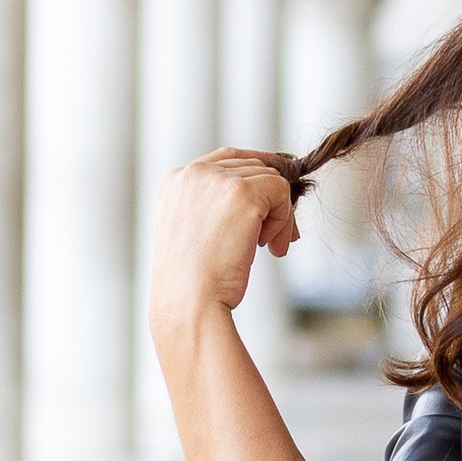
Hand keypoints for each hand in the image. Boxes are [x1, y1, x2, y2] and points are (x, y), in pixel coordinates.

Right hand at [150, 149, 300, 336]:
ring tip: (268, 247)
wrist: (189, 302)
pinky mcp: (243, 193)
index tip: (274, 193)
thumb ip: (218, 204)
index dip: (256, 174)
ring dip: (278, 215)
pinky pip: (282, 192)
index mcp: (176, 180)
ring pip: (271, 180)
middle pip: (254, 167)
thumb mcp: (197, 229)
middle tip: (273, 239)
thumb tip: (271, 190)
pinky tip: (271, 247)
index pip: (228, 158)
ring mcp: (218, 179)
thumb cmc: (194, 279)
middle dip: (270, 201)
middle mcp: (194, 172)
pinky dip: (285, 219)